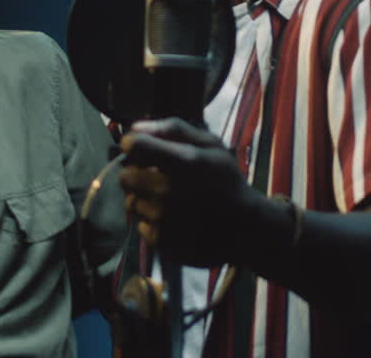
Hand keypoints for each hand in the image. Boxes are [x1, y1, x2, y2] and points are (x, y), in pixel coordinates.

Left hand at [118, 117, 254, 266]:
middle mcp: (168, 191)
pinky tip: (171, 218)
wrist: (245, 228)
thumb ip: (173, 130)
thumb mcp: (211, 145)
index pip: (133, 145)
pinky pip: (139, 224)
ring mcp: (163, 219)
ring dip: (144, 199)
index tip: (144, 150)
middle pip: (125, 176)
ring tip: (168, 200)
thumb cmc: (226, 181)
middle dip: (136, 174)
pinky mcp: (160, 241)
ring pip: (131, 201)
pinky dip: (150, 221)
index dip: (134, 145)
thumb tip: (135, 128)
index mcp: (183, 162)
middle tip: (156, 177)